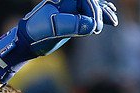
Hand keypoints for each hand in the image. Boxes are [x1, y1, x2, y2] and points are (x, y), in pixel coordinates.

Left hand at [0, 0, 117, 81]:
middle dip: (98, 14)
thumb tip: (92, 25)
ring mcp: (72, 11)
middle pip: (92, 3)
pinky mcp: (73, 20)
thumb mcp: (53, 28)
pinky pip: (90, 14)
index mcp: (64, 0)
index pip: (85, 0)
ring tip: (113, 21)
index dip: (92, 10)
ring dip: (103, 13)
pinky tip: (110, 20)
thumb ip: (72, 24)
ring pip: (93, 7)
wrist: (26, 41)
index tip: (93, 26)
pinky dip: (100, 17)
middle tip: (96, 29)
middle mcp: (69, 3)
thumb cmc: (36, 32)